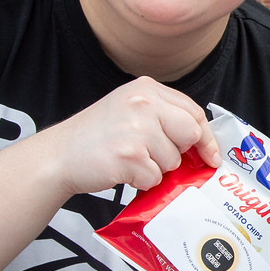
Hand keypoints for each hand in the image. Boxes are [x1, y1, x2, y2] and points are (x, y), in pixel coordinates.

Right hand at [36, 77, 220, 195]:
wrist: (59, 155)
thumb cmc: (96, 136)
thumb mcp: (129, 109)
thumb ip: (163, 116)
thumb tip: (202, 142)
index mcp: (146, 89)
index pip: (193, 111)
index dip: (205, 137)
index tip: (210, 155)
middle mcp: (143, 104)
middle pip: (190, 134)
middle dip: (178, 152)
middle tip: (154, 156)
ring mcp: (136, 129)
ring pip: (172, 160)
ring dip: (155, 168)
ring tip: (129, 160)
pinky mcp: (130, 156)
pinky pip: (154, 178)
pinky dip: (141, 182)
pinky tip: (123, 170)